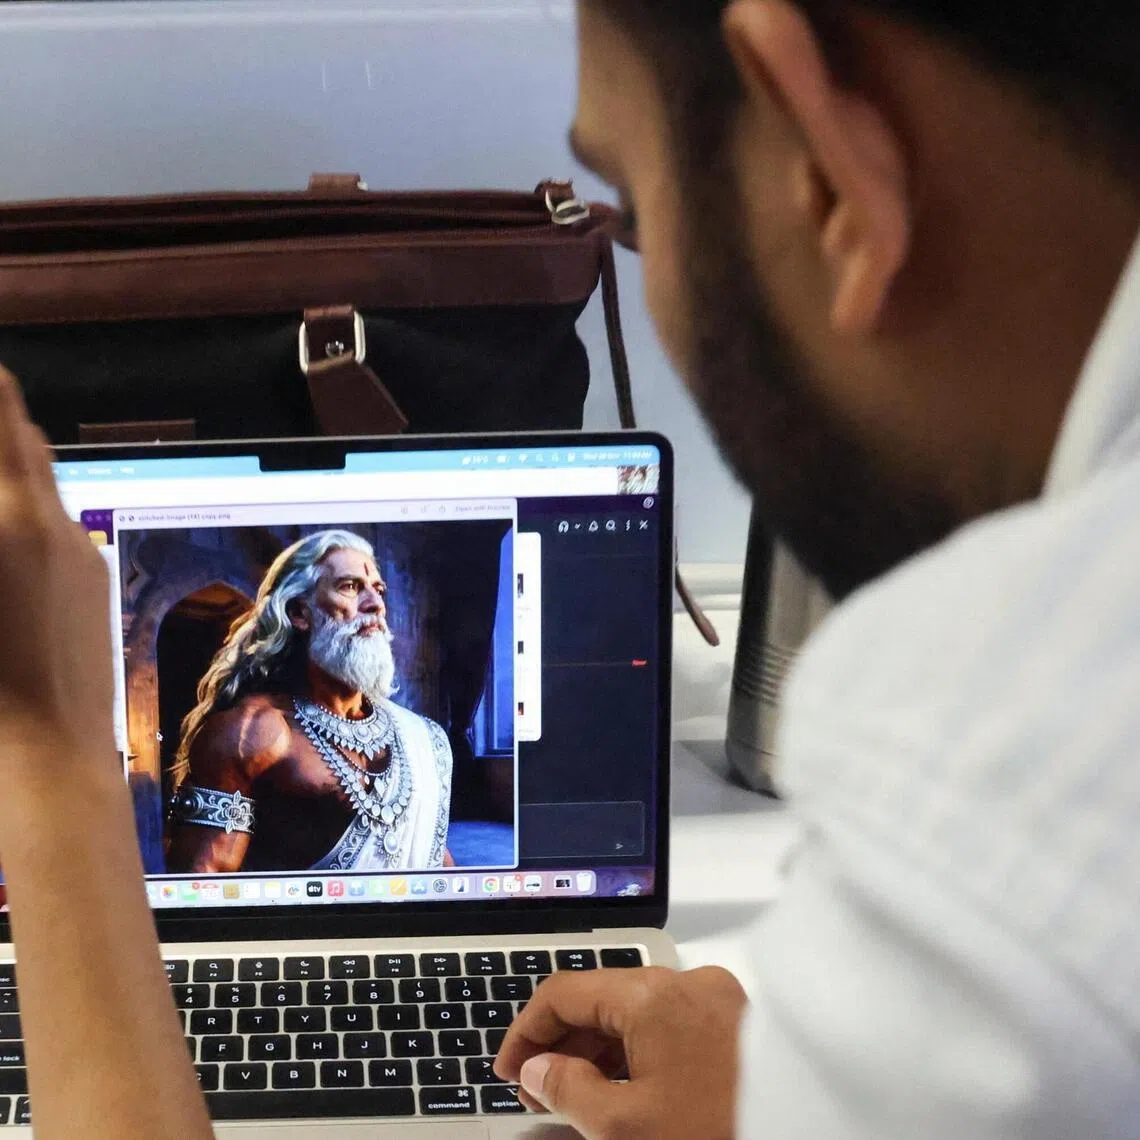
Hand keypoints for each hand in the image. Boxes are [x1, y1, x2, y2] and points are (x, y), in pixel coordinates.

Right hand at [0, 365, 116, 809]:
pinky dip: (24, 507)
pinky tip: (5, 536)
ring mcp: (81, 552)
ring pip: (40, 477)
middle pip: (18, 432)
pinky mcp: (95, 584)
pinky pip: (57, 520)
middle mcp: (50, 521)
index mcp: (3, 519)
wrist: (46, 770)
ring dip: (6, 460)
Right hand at [494, 966, 747, 1139]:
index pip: (565, 991)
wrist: (806, 1137)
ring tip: (576, 1097)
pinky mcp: (739, 1021)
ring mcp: (718, 998)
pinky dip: (641, 1052)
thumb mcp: (625, 1126)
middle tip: (536, 1088)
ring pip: (638, 1012)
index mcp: (654, 993)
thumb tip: (538, 1069)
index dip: (527, 1031)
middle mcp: (688, 981)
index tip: (509, 1068)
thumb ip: (567, 1090)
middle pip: (603, 998)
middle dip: (564, 1043)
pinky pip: (672, 1024)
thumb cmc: (718, 1133)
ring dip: (601, 1050)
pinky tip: (625, 1090)